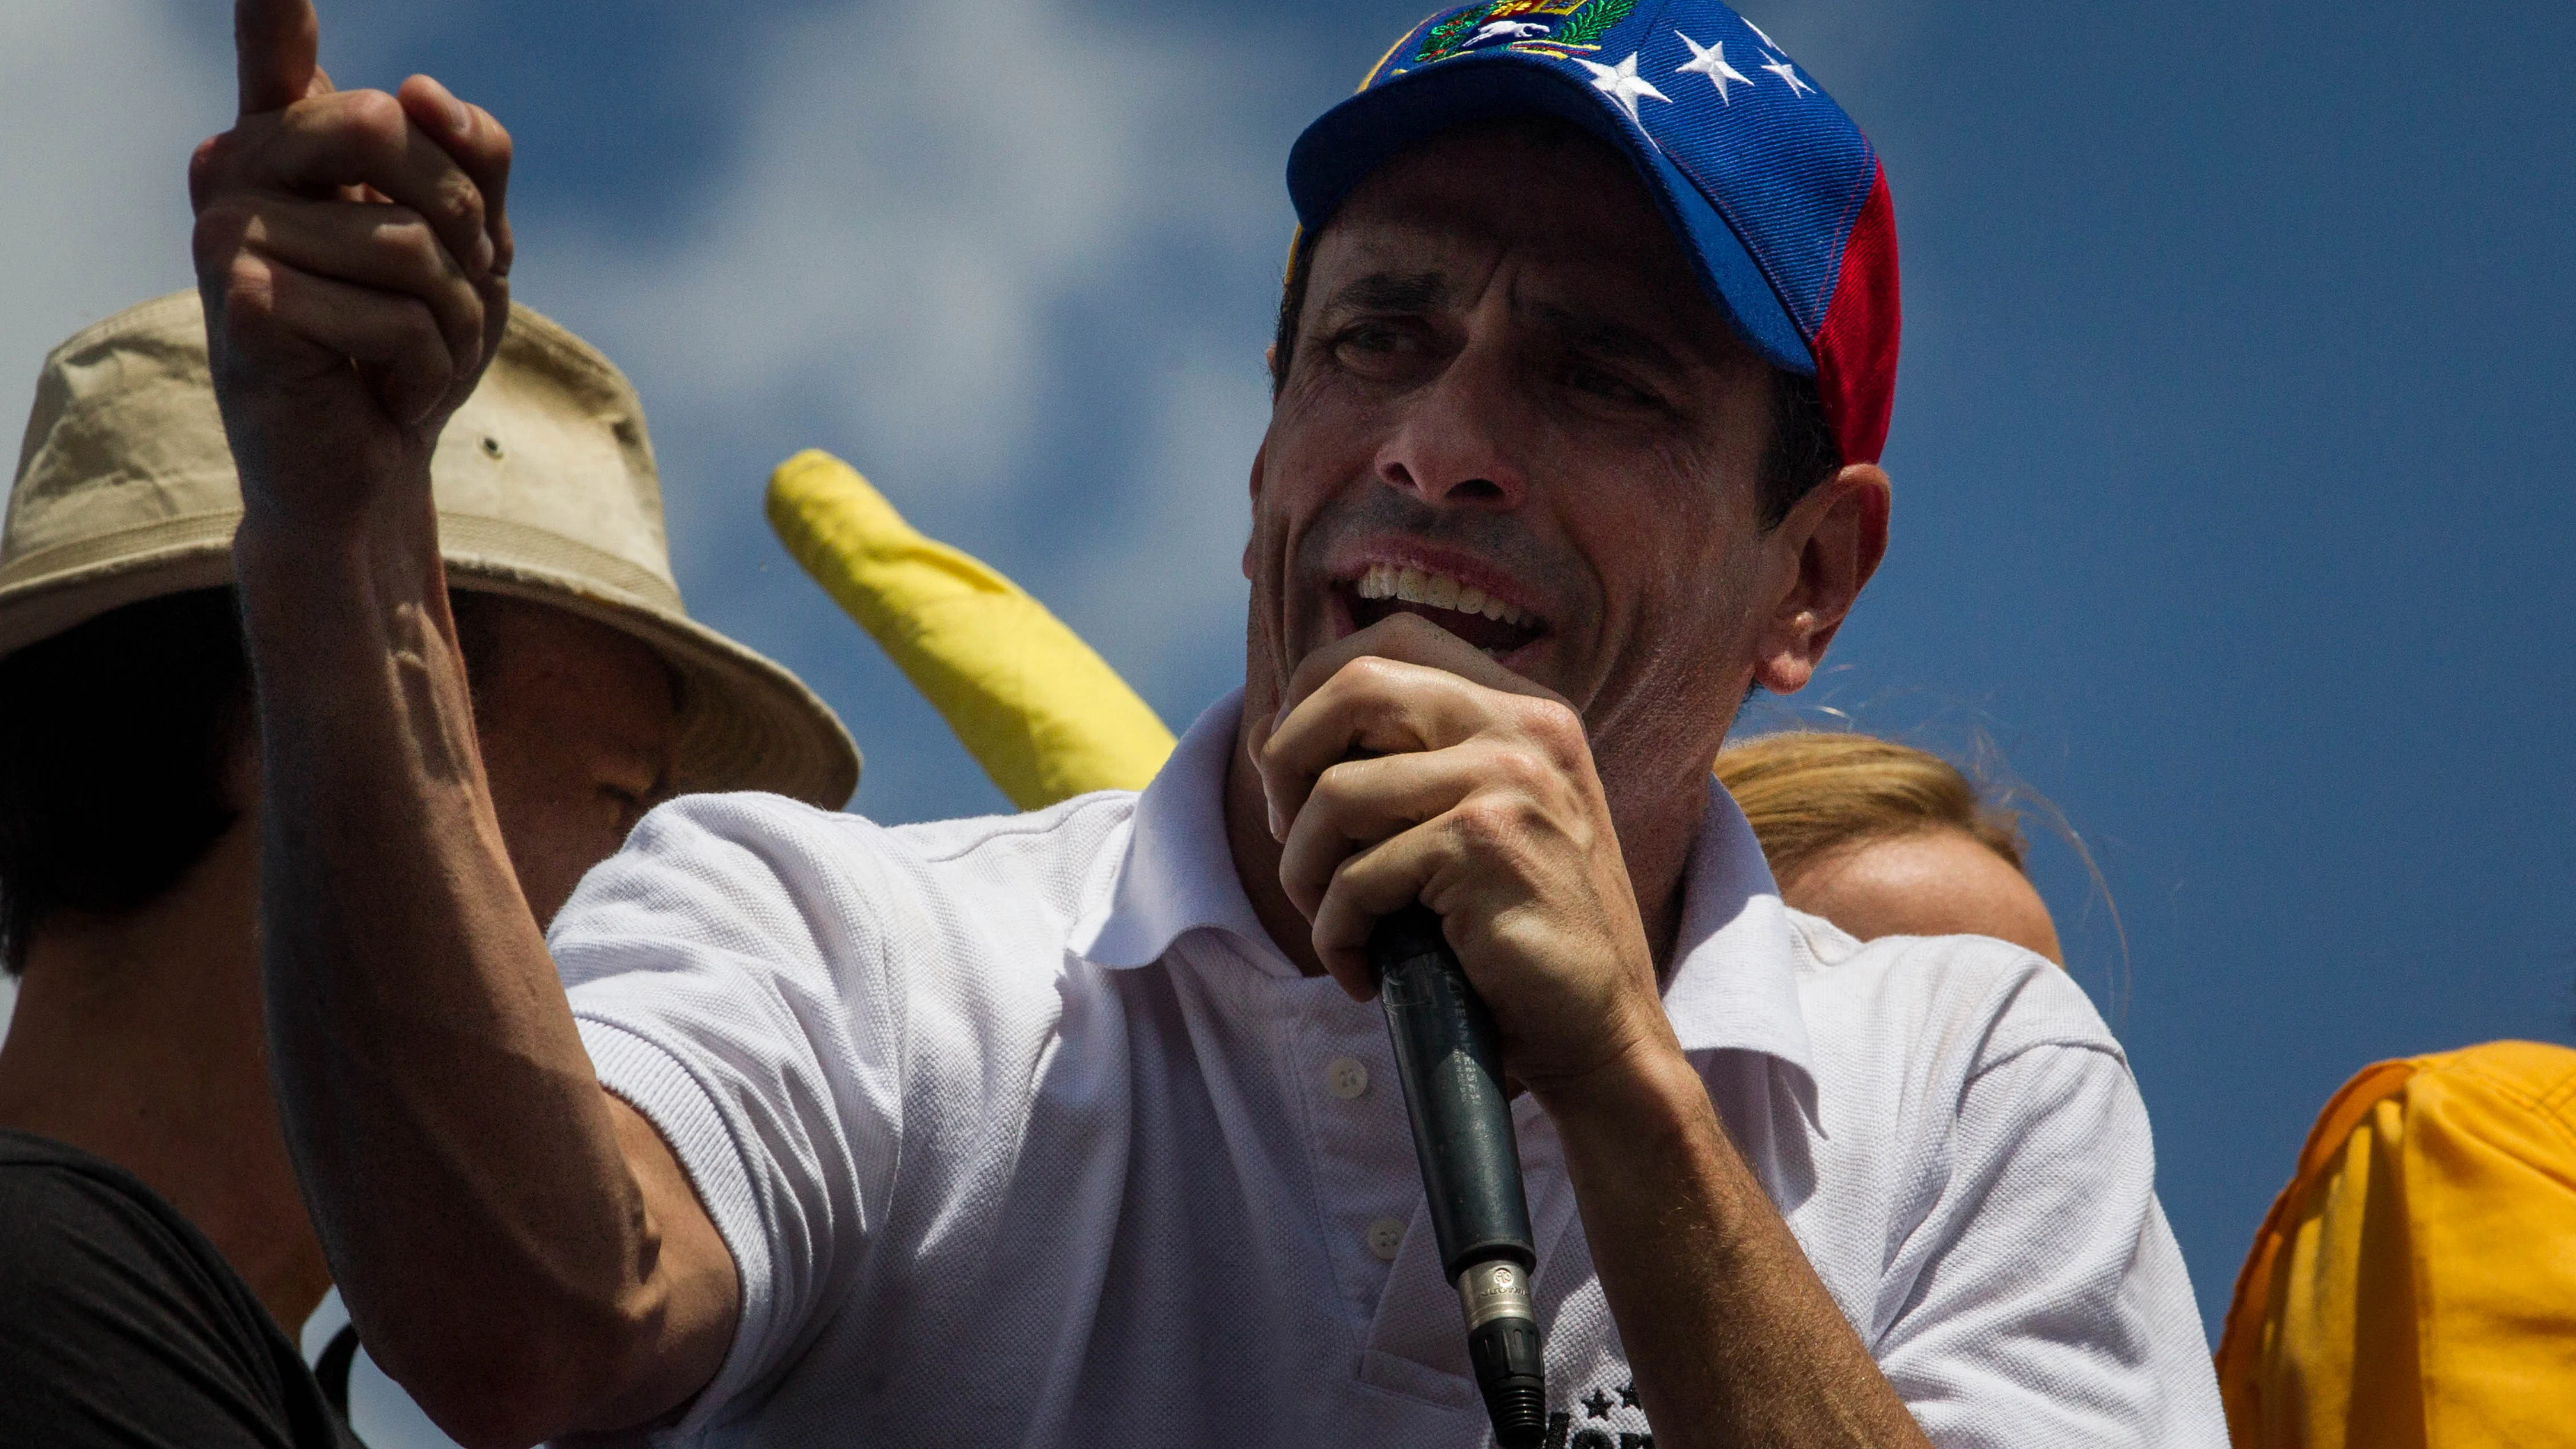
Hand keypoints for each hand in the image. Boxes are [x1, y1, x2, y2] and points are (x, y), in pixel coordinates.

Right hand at [192, 0, 512, 531]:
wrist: (371, 465)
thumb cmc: (415, 348)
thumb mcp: (475, 247)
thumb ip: (471, 159)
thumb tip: (419, 90)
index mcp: (292, 146)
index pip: (276, 50)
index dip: (269, 2)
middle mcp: (241, 171)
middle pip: (386, 125)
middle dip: (464, 222)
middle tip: (452, 290)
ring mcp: (229, 233)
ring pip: (411, 245)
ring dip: (456, 322)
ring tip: (416, 361)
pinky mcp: (240, 305)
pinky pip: (393, 319)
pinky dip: (424, 372)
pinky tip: (387, 396)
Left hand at [1253, 613, 1678, 1100]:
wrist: (1601, 1032)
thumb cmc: (1519, 935)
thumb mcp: (1476, 821)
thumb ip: (1403, 762)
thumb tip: (1269, 728)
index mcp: (1525, 710)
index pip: (1392, 640)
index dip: (1315, 693)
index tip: (1295, 772)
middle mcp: (1525, 727)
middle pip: (1356, 683)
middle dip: (1288, 759)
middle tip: (1289, 833)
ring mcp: (1510, 781)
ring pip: (1336, 791)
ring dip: (1304, 870)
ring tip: (1335, 924)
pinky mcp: (1486, 845)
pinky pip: (1356, 877)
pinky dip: (1336, 934)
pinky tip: (1363, 971)